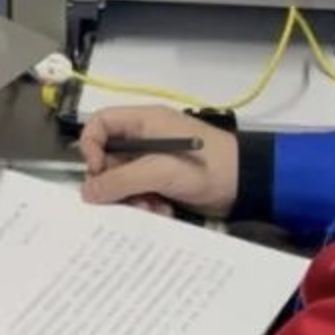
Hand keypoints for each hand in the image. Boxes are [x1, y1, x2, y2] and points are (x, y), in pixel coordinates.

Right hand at [77, 105, 237, 217]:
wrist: (247, 184)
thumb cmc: (206, 167)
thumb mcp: (160, 171)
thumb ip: (121, 180)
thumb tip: (86, 192)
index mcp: (144, 122)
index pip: (101, 124)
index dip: (90, 146)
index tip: (96, 171)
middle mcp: (145, 138)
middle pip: (109, 158)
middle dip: (114, 183)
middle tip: (122, 201)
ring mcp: (155, 160)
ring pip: (124, 180)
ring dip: (131, 199)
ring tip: (149, 209)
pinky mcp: (164, 181)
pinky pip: (140, 193)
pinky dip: (147, 205)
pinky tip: (162, 212)